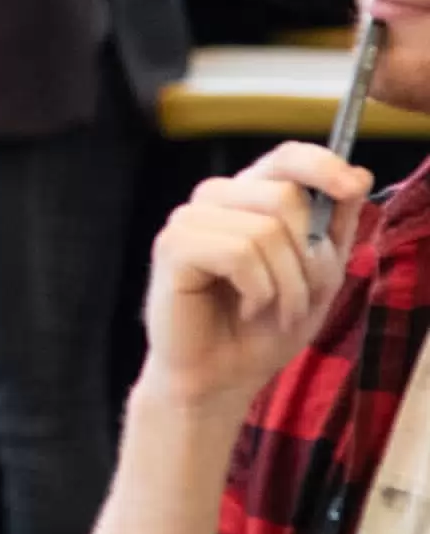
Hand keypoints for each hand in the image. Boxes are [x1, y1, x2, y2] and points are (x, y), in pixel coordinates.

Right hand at [142, 141, 372, 416]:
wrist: (220, 376)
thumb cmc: (261, 328)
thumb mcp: (318, 278)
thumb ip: (336, 228)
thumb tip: (360, 175)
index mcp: (247, 198)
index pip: (285, 157)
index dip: (321, 165)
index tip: (351, 188)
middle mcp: (215, 199)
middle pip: (286, 197)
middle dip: (312, 257)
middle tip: (303, 296)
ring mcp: (189, 220)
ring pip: (266, 230)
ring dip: (288, 285)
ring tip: (275, 310)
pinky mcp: (173, 247)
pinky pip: (240, 254)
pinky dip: (259, 290)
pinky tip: (248, 307)